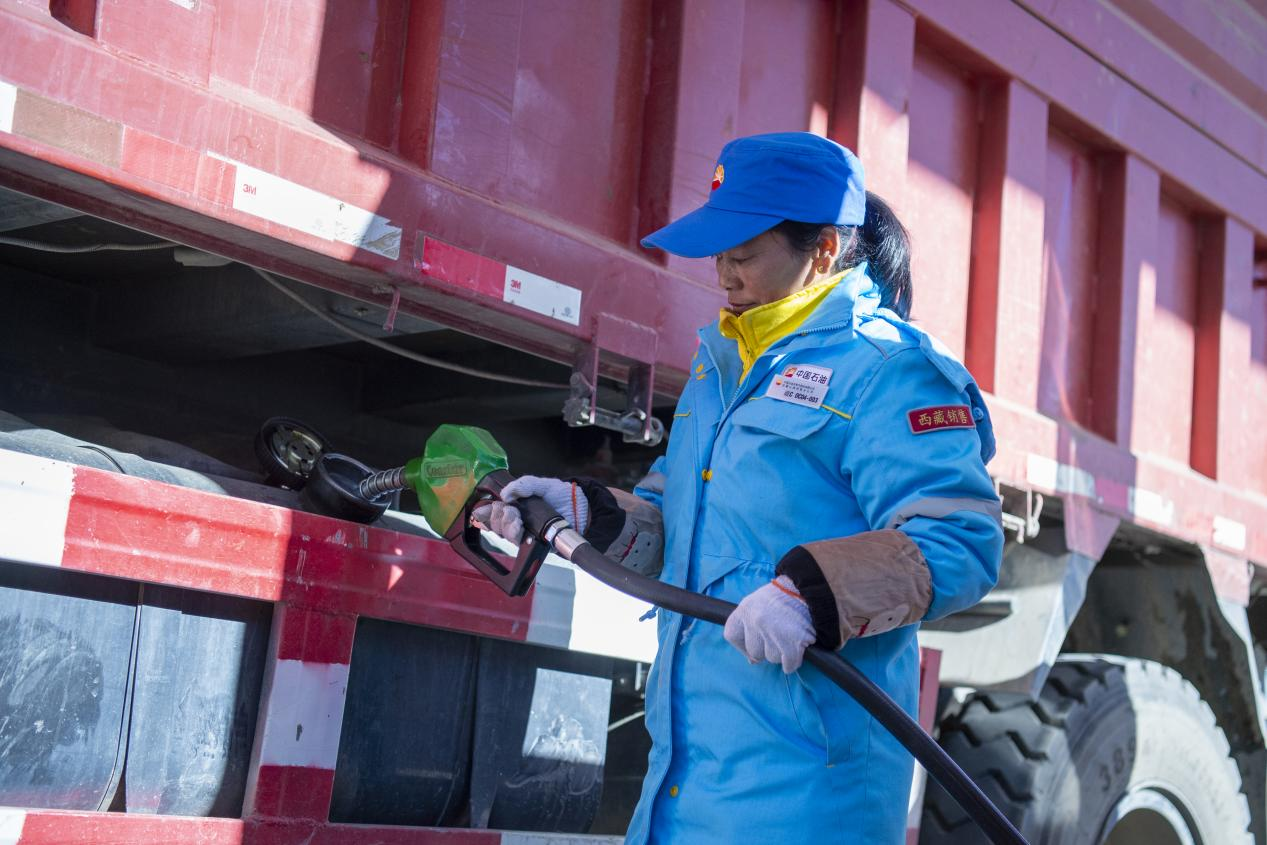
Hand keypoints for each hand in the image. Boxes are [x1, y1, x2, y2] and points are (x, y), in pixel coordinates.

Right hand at [470, 476, 589, 544]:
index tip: (497, 506)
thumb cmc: (563, 496)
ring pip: (506, 536)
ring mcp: (527, 533)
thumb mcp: (543, 484)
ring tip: (517, 522)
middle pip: (497, 525)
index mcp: (517, 505)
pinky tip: (522, 534)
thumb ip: (525, 484)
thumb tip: (505, 493)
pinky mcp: (536, 544)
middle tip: (511, 513)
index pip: (494, 511)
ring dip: (507, 528)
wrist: (583, 510)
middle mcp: (519, 520)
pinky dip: (518, 539)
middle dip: (499, 519)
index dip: (489, 511)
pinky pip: (521, 546)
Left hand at [723, 576, 814, 672]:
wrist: (811, 588)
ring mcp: (773, 631)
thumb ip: (751, 626)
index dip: (742, 645)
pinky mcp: (792, 642)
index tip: (753, 644)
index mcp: (745, 609)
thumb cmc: (784, 597)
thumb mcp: (759, 603)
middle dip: (766, 648)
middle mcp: (756, 620)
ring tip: (790, 634)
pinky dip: (794, 662)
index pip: (732, 636)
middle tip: (778, 634)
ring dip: (782, 652)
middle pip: (754, 652)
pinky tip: (798, 649)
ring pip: (772, 658)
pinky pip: (789, 664)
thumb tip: (752, 660)